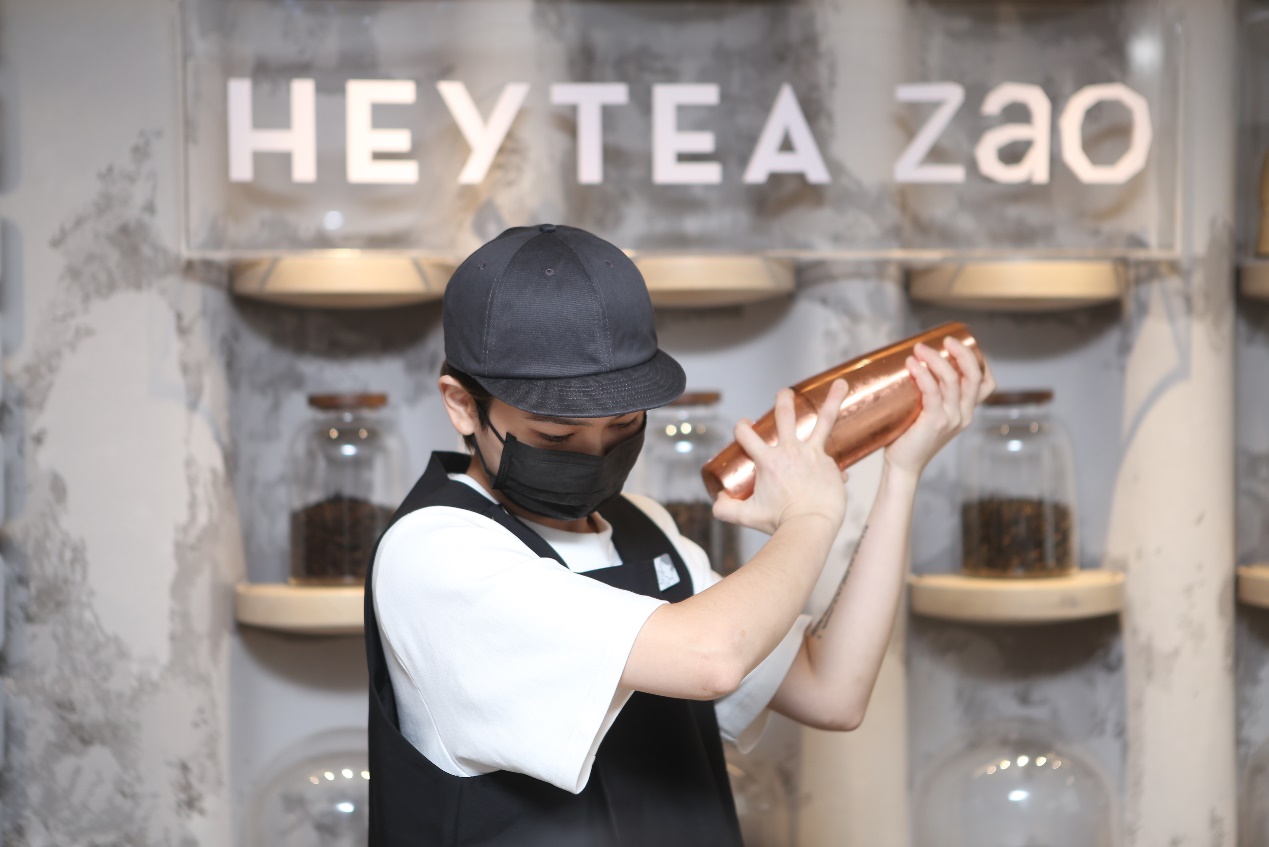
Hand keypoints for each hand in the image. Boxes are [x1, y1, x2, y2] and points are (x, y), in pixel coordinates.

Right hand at [712, 379, 850, 534]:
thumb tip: (717, 503)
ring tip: (841, 384)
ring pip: (823, 420)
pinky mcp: (831, 464)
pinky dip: (834, 465)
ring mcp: (813, 455)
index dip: (741, 428)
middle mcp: (790, 451)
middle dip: (783, 400)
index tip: (744, 428)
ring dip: (831, 400)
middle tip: (784, 392)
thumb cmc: (780, 522)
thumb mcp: (747, 516)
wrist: (811, 526)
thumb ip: (727, 510)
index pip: (746, 433)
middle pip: (785, 415)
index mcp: (767, 461)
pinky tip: (838, 472)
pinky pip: (833, 459)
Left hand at [883, 337, 996, 477]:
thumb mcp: (927, 414)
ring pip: (952, 379)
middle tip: (944, 339)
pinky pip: (933, 392)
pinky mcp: (936, 422)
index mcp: (966, 411)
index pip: (986, 383)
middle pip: (974, 375)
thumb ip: (928, 395)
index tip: (957, 346)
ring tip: (919, 349)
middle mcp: (964, 414)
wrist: (903, 465)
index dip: (978, 361)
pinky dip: (923, 374)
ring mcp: (952, 418)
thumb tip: (910, 361)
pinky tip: (912, 364)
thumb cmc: (908, 436)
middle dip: (961, 352)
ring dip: (936, 358)